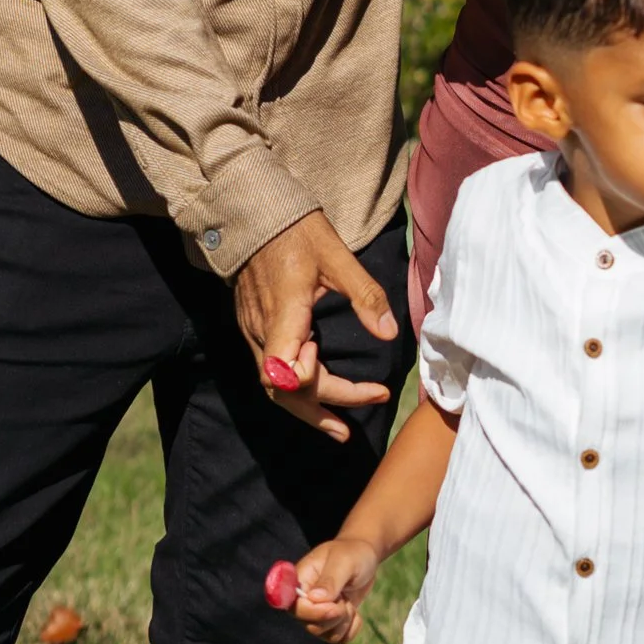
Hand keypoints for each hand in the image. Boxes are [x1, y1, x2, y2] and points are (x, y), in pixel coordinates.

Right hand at [235, 213, 398, 443]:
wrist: (252, 213)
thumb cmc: (297, 230)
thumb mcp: (337, 255)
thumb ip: (364, 294)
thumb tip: (390, 333)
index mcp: (283, 312)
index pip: (283, 370)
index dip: (308, 378)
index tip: (330, 359)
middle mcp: (262, 329)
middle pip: (280, 390)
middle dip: (318, 411)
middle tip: (350, 430)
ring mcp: (253, 331)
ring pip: (273, 385)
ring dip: (306, 408)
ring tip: (337, 427)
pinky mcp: (252, 328)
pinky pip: (270, 371)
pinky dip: (294, 390)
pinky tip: (316, 395)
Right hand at [290, 532, 382, 643]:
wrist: (365, 558)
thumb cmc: (352, 553)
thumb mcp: (344, 562)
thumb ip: (330, 579)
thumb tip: (314, 598)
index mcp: (300, 580)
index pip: (293, 605)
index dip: (311, 611)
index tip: (331, 604)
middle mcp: (303, 599)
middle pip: (309, 624)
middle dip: (333, 615)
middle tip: (344, 598)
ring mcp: (316, 613)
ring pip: (323, 634)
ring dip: (342, 621)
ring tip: (348, 601)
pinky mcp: (329, 623)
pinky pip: (337, 639)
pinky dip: (350, 629)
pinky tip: (353, 612)